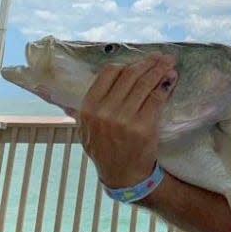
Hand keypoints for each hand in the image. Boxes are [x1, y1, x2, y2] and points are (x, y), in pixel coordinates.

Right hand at [73, 53, 176, 187]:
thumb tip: (59, 89)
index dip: (127, 64)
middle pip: (130, 75)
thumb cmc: (105, 149)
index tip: (140, 60)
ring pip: (145, 84)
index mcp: (88, 108)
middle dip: (148, 63)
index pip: (108, 73)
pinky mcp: (143, 127)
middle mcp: (104, 112)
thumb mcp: (85, 129)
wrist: (123, 175)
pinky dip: (166, 85)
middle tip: (162, 57)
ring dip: (160, 70)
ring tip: (170, 63)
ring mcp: (124, 119)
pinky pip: (156, 98)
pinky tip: (171, 79)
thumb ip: (81, 108)